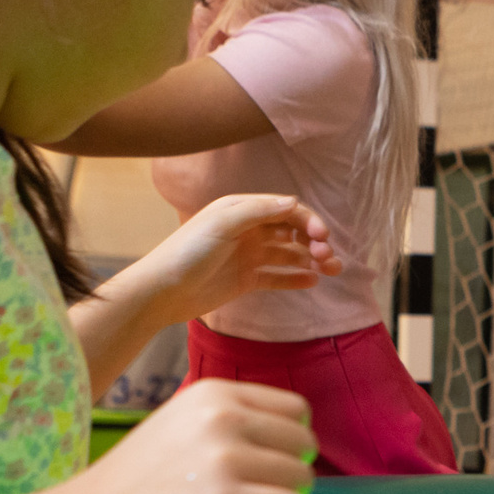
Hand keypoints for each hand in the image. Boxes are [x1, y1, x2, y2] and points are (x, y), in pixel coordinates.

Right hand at [54, 380, 316, 493]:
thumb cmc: (129, 486)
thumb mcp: (178, 428)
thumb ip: (226, 426)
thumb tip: (285, 444)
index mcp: (213, 394)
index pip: (295, 410)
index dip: (290, 444)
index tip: (266, 470)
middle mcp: (222, 416)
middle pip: (304, 444)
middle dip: (291, 476)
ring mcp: (224, 458)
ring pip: (303, 480)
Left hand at [126, 194, 340, 329]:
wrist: (162, 291)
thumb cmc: (188, 251)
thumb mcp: (223, 223)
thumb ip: (259, 211)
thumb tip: (295, 202)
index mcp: (241, 209)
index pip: (286, 209)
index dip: (308, 220)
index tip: (323, 236)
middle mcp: (248, 229)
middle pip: (292, 230)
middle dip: (315, 240)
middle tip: (329, 258)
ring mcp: (249, 255)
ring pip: (290, 254)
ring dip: (312, 259)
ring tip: (331, 271)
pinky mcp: (247, 279)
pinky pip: (278, 276)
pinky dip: (296, 278)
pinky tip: (313, 281)